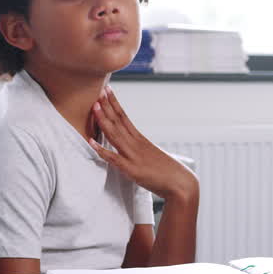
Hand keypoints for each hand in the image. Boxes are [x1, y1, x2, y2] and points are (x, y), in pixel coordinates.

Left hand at [89, 86, 196, 202]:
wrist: (181, 183)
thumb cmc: (168, 171)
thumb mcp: (152, 155)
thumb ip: (141, 150)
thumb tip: (134, 147)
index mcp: (140, 139)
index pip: (124, 117)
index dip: (114, 103)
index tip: (107, 90)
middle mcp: (136, 144)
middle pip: (119, 121)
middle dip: (107, 106)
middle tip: (99, 90)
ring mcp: (133, 156)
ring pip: (115, 134)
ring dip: (103, 120)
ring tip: (94, 107)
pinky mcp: (132, 169)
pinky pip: (114, 158)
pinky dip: (102, 150)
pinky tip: (91, 142)